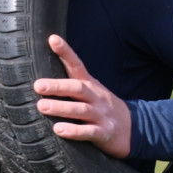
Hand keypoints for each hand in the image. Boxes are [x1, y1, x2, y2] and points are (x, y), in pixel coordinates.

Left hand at [33, 35, 130, 158]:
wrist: (135, 128)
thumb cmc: (102, 108)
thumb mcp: (91, 92)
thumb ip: (70, 84)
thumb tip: (39, 76)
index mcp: (90, 85)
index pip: (77, 65)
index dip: (66, 52)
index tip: (53, 39)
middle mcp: (96, 97)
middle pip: (78, 88)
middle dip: (57, 86)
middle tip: (38, 85)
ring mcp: (101, 115)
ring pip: (81, 110)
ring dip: (61, 108)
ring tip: (42, 106)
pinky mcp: (104, 133)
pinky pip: (89, 132)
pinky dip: (74, 131)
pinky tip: (59, 130)